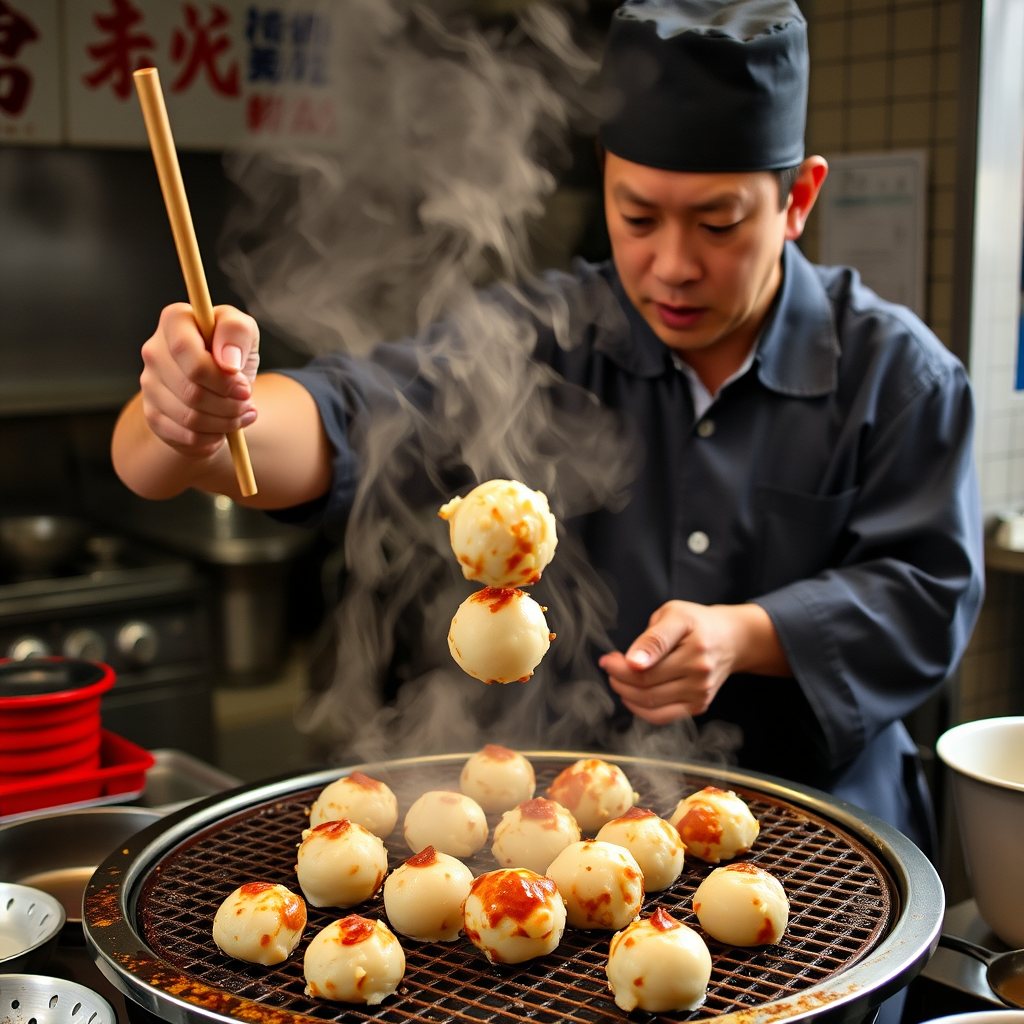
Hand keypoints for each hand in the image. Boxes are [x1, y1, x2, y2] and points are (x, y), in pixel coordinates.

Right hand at [139, 303, 259, 457]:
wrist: (220, 386)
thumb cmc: (232, 352)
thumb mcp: (244, 333)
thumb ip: (237, 332)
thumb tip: (228, 361)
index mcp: (174, 321)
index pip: (186, 351)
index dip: (219, 376)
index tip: (243, 386)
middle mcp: (154, 351)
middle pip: (191, 389)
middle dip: (229, 403)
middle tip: (247, 402)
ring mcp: (149, 384)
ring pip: (189, 417)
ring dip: (225, 422)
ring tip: (241, 414)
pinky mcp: (153, 415)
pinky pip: (186, 436)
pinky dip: (213, 437)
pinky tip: (225, 427)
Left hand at [599, 601, 789, 724]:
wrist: (730, 640)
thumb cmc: (696, 624)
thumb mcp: (674, 614)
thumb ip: (653, 637)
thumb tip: (633, 662)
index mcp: (694, 647)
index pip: (649, 665)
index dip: (620, 667)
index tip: (607, 660)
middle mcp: (700, 673)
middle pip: (646, 686)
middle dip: (619, 678)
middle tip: (610, 666)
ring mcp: (700, 693)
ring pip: (651, 703)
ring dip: (626, 694)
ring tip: (618, 679)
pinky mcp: (699, 706)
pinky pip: (661, 716)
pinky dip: (640, 709)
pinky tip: (632, 695)